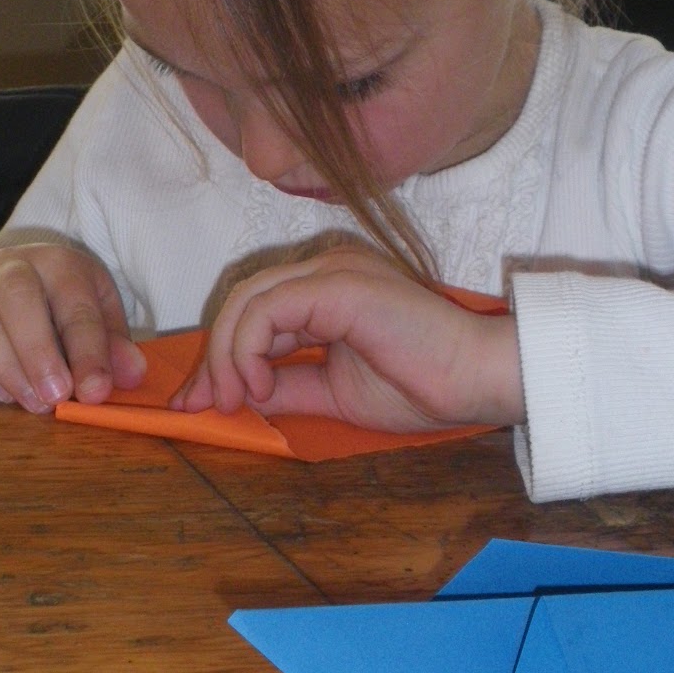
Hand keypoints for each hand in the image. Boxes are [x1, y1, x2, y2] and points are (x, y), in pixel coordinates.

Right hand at [0, 243, 144, 412]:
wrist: (15, 278)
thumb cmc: (64, 303)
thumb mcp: (100, 314)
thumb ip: (115, 346)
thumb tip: (132, 375)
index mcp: (60, 263)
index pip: (74, 304)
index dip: (87, 352)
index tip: (95, 393)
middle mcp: (12, 265)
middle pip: (18, 297)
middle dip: (38, 353)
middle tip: (55, 399)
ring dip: (6, 367)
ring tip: (32, 403)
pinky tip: (3, 394)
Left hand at [173, 245, 524, 430]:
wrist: (476, 380)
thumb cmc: (422, 385)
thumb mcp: (333, 390)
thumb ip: (287, 384)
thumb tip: (238, 393)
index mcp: (328, 288)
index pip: (254, 310)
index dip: (219, 355)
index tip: (197, 403)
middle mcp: (325, 268)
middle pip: (241, 299)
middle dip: (212, 355)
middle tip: (200, 405)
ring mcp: (331, 269)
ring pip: (246, 299)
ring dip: (224, 354)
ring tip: (232, 399)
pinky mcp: (335, 284)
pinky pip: (266, 309)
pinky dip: (246, 347)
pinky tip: (254, 385)